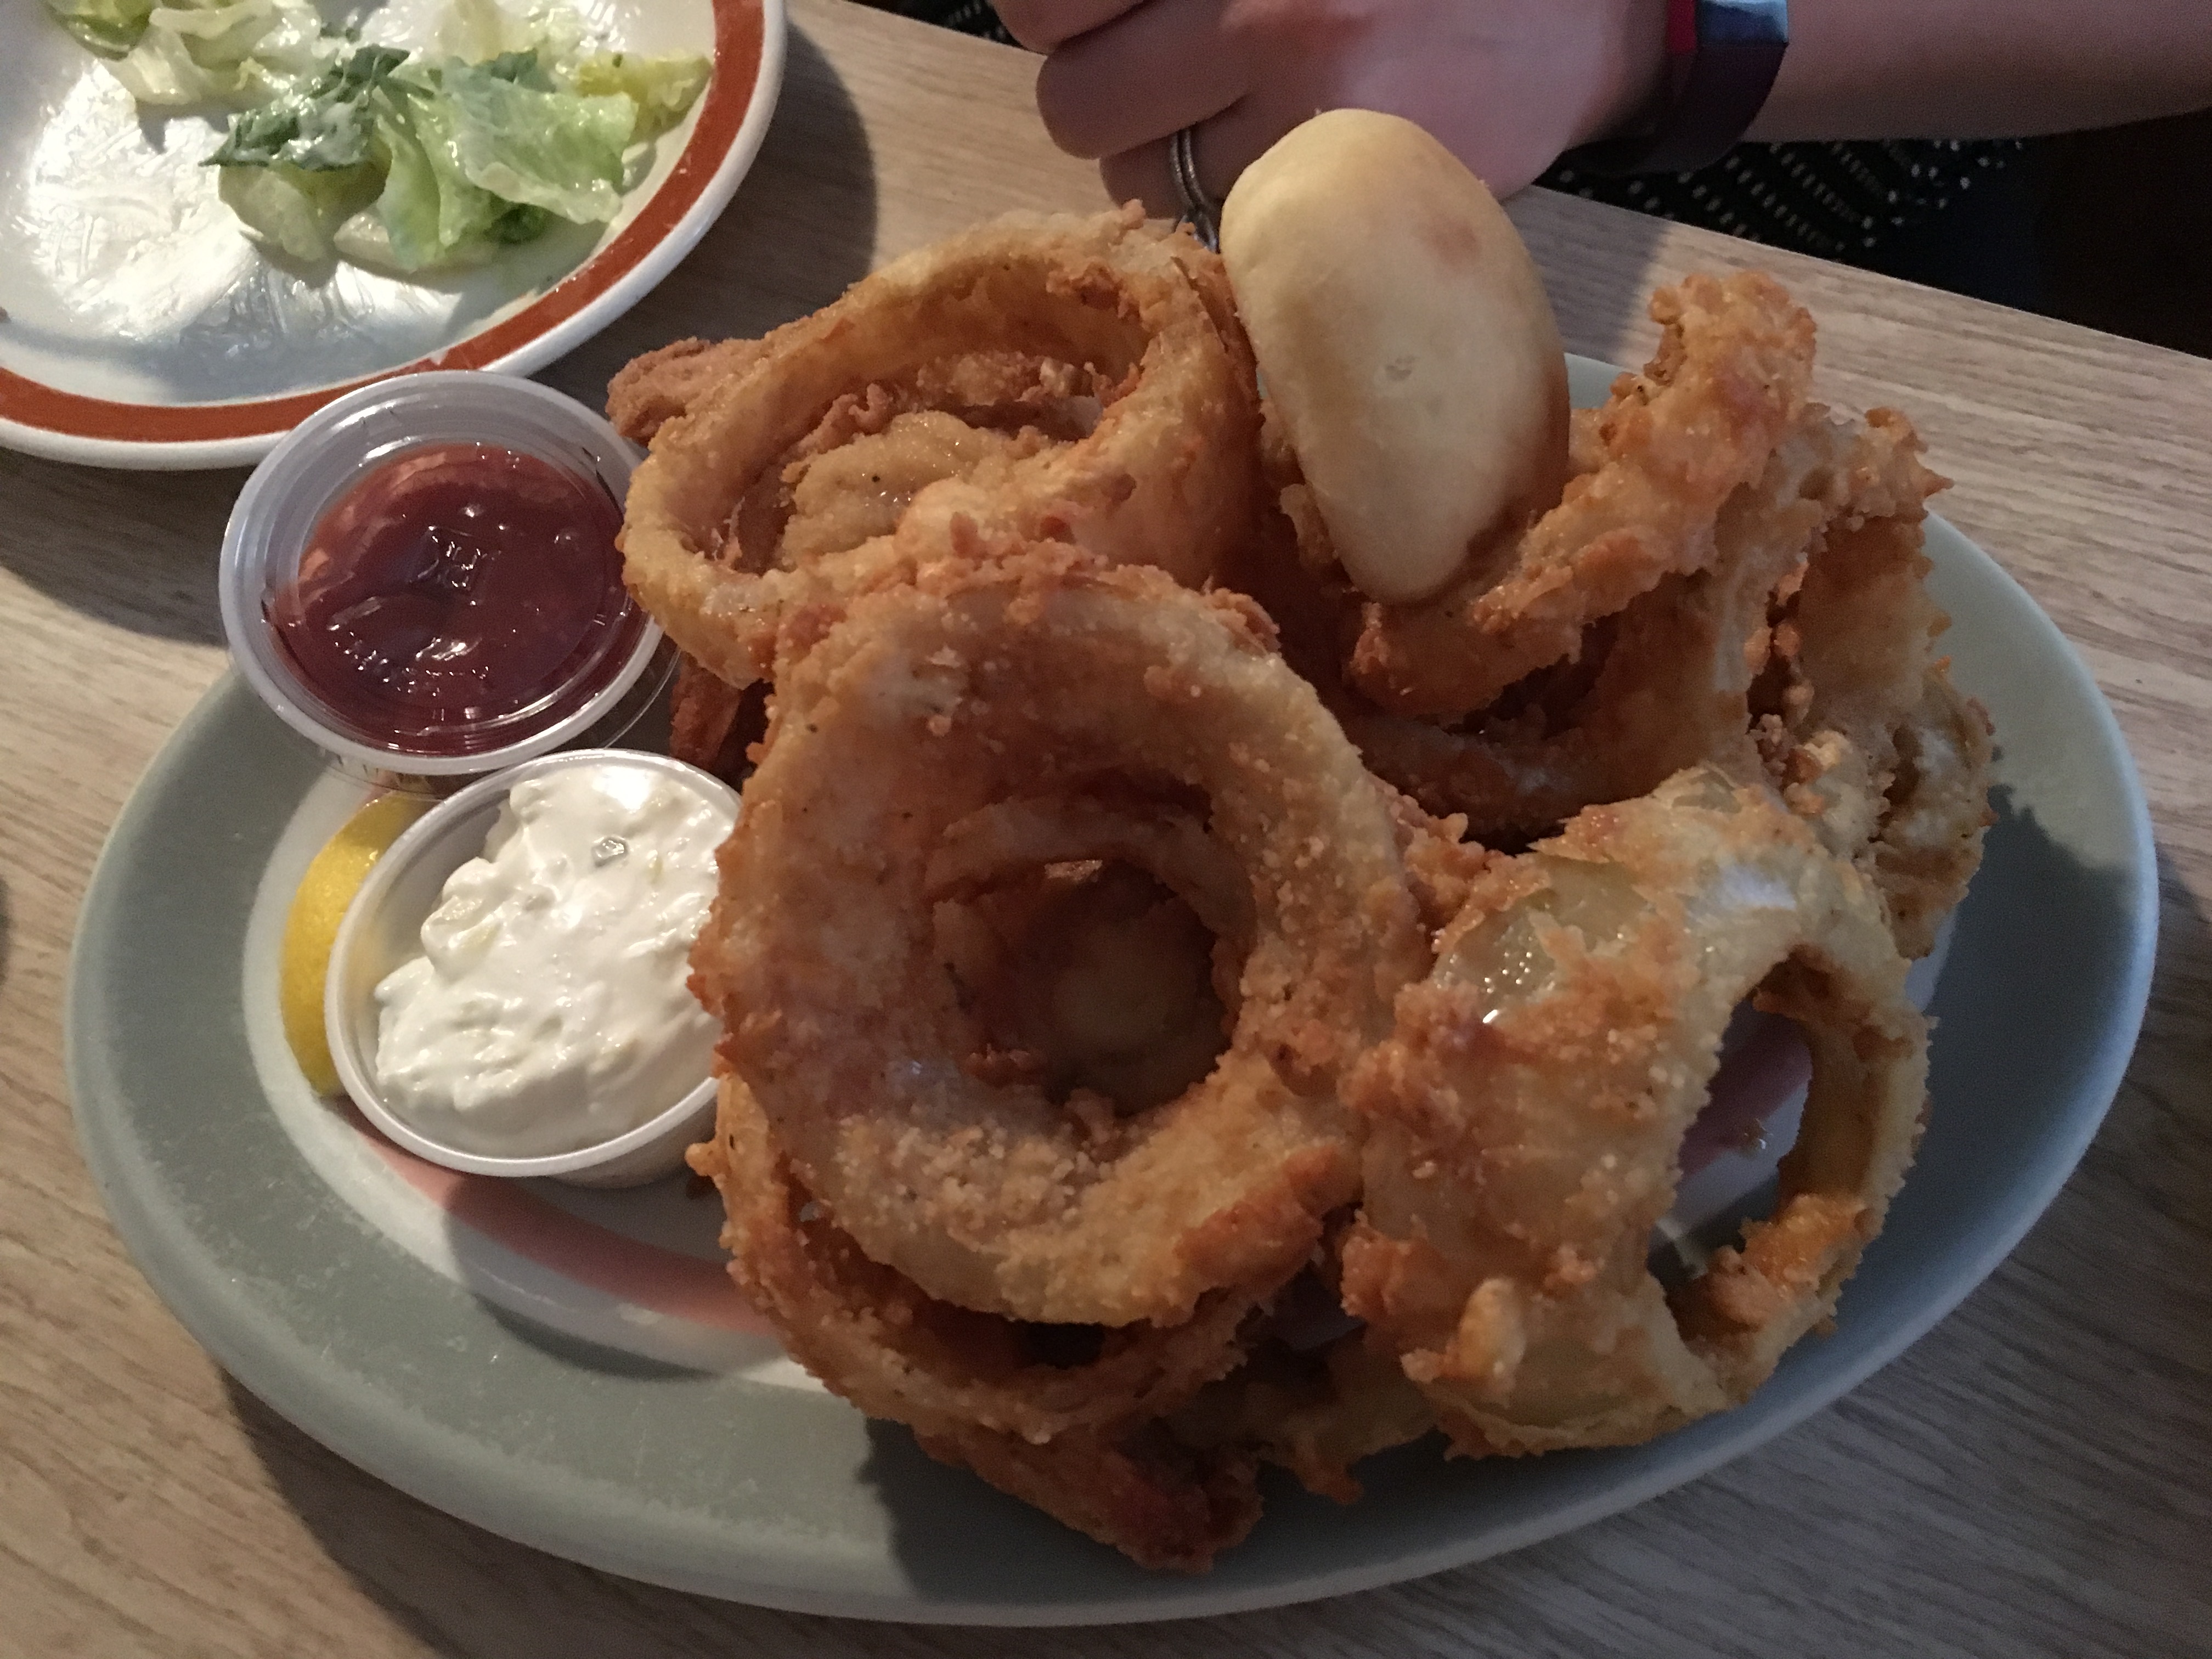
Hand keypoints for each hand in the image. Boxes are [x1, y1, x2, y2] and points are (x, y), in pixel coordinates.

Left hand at [995, 0, 1667, 213]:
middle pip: (1074, 100)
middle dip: (1103, 102)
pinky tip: (1288, 173)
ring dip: (1164, 169)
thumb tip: (1051, 18)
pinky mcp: (1344, 174)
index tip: (1092, 24)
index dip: (1055, 19)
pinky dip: (1233, 219)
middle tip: (1168, 83)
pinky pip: (1219, 232)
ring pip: (1137, 183)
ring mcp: (1301, 87)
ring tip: (1241, 127)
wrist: (1581, 12)